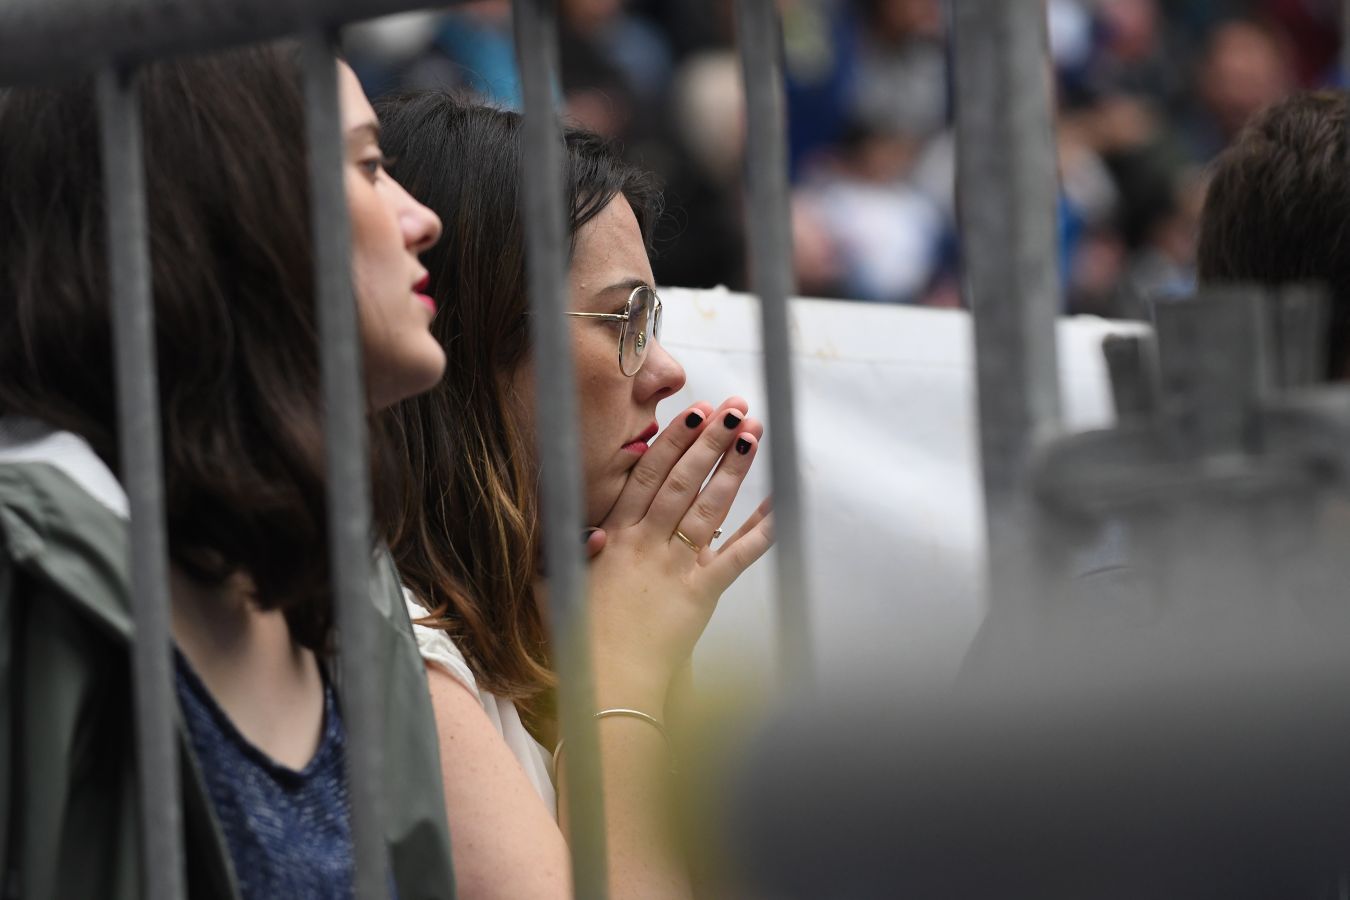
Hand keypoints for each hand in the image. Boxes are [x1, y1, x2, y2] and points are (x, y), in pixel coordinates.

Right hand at [586, 397, 774, 709]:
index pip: (648, 475)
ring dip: (735, 468)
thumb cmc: (580, 638)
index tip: (694, 412)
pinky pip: (737, 556)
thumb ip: (571, 549)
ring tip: (755, 433)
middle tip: (736, 407)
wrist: (606, 684)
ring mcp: (675, 567)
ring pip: (710, 506)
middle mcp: (647, 543)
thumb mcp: (558, 584)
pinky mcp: (700, 594)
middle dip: (712, 440)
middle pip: (683, 480)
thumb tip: (591, 527)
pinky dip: (762, 530)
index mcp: (615, 536)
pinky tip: (781, 504)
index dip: (674, 440)